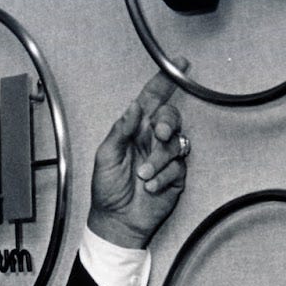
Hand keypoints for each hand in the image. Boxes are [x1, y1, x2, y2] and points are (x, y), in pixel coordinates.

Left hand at [86, 67, 189, 249]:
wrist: (117, 220)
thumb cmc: (107, 188)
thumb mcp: (105, 155)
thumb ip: (121, 129)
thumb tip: (135, 107)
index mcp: (134, 130)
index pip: (152, 99)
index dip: (164, 82)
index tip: (179, 65)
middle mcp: (152, 140)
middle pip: (171, 117)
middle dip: (168, 123)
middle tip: (159, 135)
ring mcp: (165, 157)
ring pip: (176, 143)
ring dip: (159, 160)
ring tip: (143, 175)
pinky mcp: (175, 175)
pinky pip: (178, 168)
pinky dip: (164, 177)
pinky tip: (150, 186)